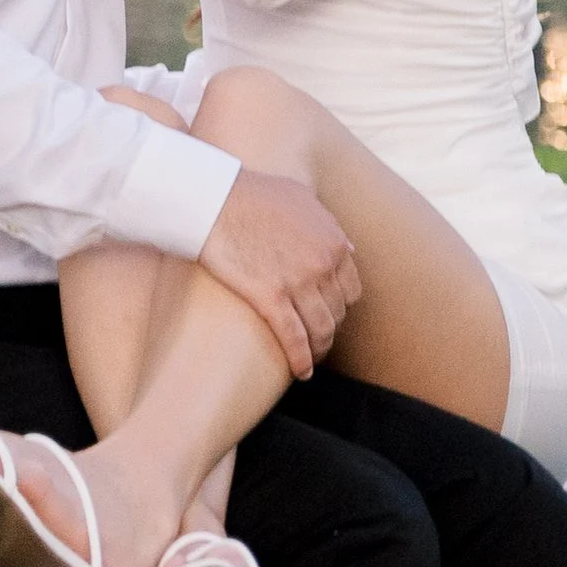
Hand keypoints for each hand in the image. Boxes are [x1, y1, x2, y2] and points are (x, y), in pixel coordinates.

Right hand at [199, 168, 360, 380]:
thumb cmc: (253, 195)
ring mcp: (298, 282)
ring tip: (311, 360)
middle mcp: (323, 264)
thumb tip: (349, 247)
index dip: (339, 306)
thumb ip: (329, 224)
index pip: (351, 289)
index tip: (326, 314)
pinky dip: (301, 359)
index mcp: (333, 242)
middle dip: (328, 328)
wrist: (215, 199)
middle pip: (337, 312)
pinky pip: (294, 338)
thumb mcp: (303, 199)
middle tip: (315, 338)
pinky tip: (301, 372)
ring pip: (321, 329)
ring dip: (319, 349)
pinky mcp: (270, 298)